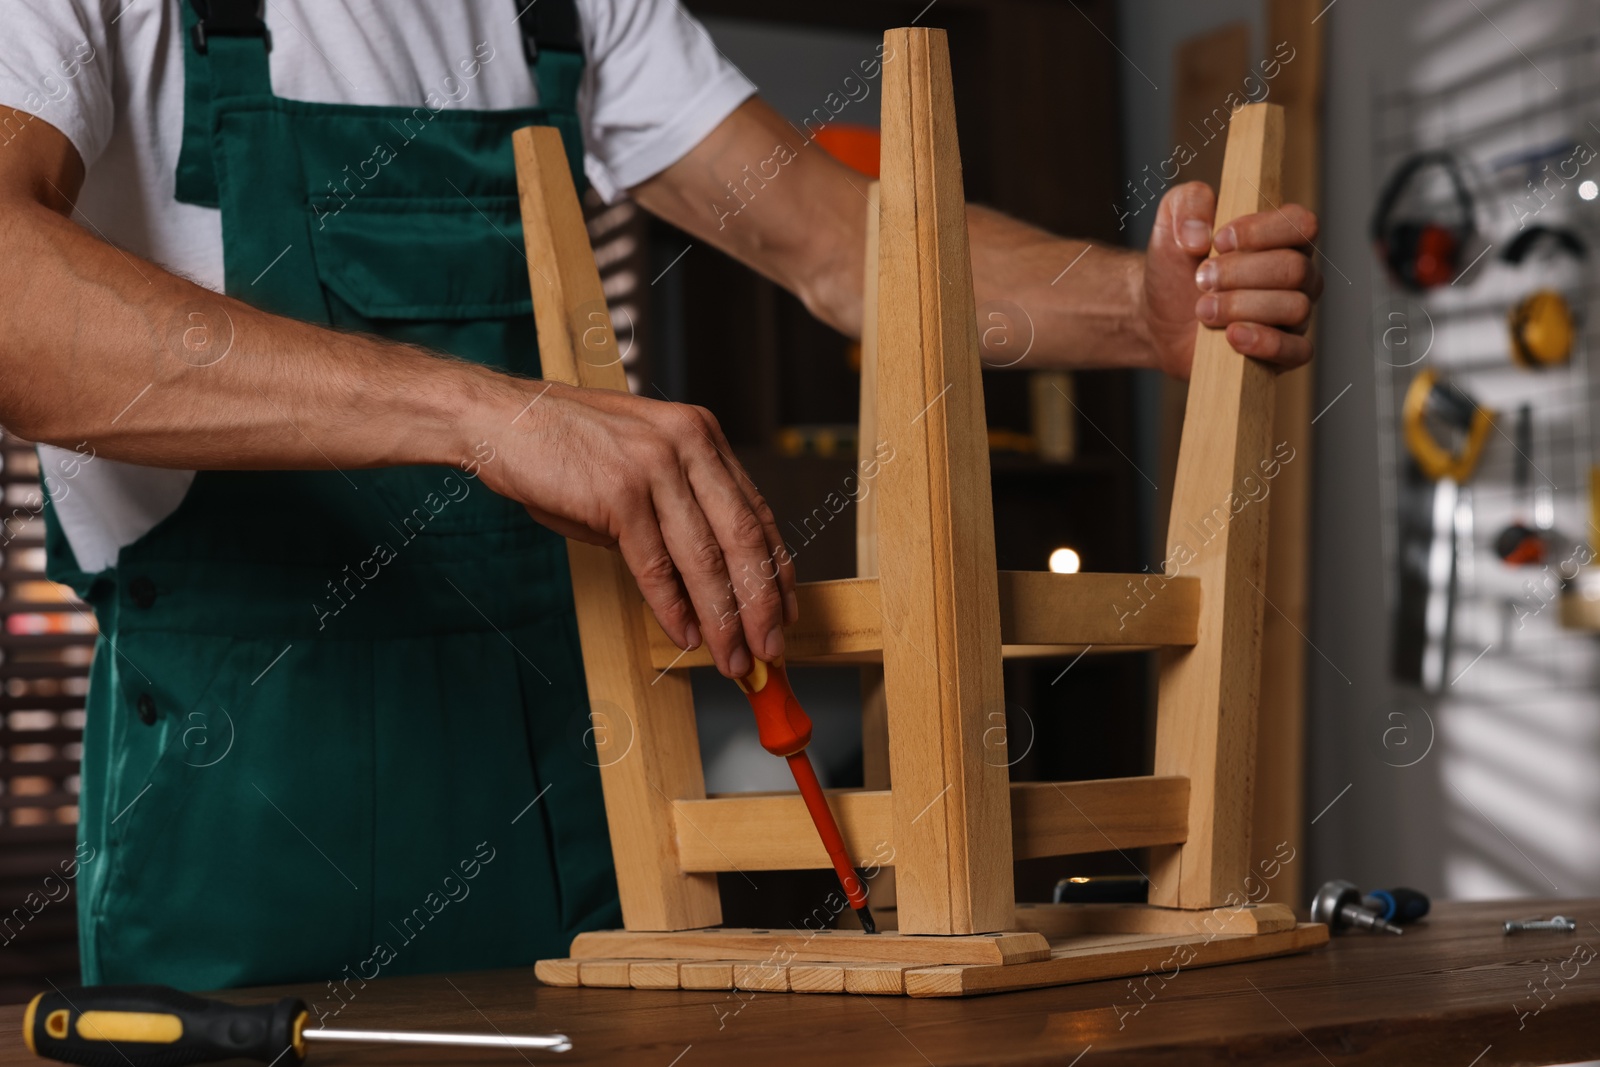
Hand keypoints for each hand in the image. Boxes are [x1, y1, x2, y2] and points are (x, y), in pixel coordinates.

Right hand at [477, 381, 796, 678]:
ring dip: (723, 619)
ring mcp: (655, 466)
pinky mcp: (619, 493)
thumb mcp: (637, 468)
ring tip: (732, 658)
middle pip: (743, 538)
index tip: (785, 610)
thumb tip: (705, 586)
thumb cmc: (562, 446)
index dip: (776, 568)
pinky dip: (673, 608)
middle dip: (760, 603)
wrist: (498, 420)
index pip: (755, 511)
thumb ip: (676, 514)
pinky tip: (686, 636)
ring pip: (705, 559)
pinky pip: (655, 565)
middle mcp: (688, 444)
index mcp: (700, 435)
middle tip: (770, 648)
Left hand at [1141, 181, 1321, 378]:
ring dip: (1241, 307)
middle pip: (1294, 268)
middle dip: (1240, 274)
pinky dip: (1266, 343)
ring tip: (1203, 309)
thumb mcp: (1172, 220)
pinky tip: (1232, 337)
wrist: (1157, 316)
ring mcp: (1294, 314)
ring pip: (1294, 307)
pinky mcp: (1283, 352)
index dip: (1261, 231)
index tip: (1219, 241)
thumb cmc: (1176, 266)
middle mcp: (1297, 274)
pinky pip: (1298, 350)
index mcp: (1281, 236)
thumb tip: (1201, 233)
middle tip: (1202, 279)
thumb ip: (1189, 203)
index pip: (1301, 224)